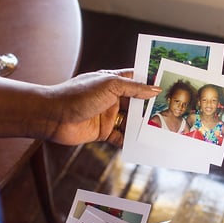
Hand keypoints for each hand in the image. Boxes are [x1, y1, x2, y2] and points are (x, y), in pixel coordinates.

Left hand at [44, 69, 160, 145]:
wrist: (52, 116)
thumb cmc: (77, 95)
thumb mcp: (110, 85)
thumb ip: (133, 88)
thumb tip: (154, 90)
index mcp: (113, 81)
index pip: (136, 79)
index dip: (151, 82)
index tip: (168, 86)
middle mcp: (111, 97)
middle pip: (136, 102)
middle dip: (151, 107)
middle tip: (171, 112)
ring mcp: (107, 115)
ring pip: (130, 121)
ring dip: (143, 126)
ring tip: (161, 131)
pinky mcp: (102, 132)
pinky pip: (120, 137)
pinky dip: (130, 141)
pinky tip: (143, 144)